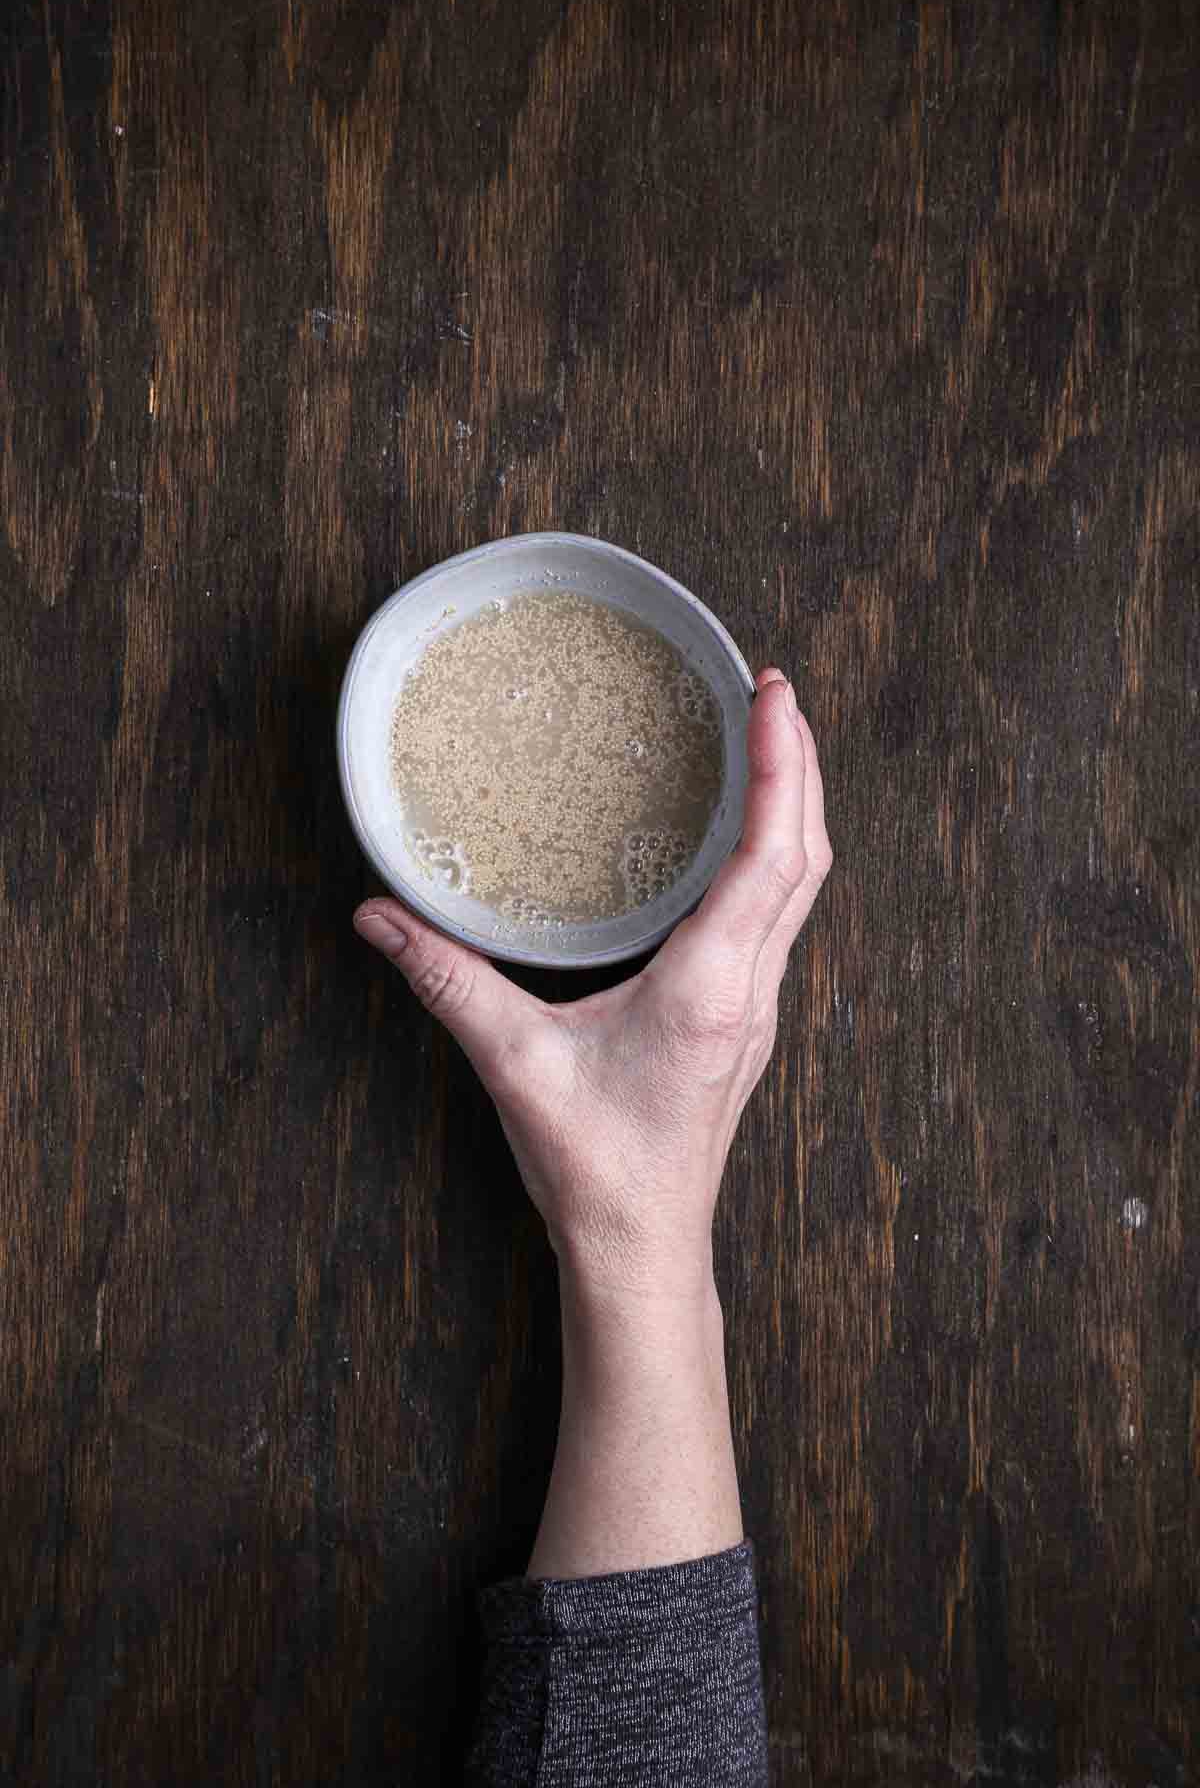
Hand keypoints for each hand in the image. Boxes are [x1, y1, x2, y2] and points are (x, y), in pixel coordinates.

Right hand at [352, 668, 831, 1302]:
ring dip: (796, 805)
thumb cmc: (594, 1168)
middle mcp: (751, 989)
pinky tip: (746, 833)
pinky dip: (778, 851)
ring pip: (803, 885)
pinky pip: (782, 914)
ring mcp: (757, 1005)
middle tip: (771, 691)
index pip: (769, 857)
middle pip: (806, 856)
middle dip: (800, 763)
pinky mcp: (744, 1017)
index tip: (773, 696)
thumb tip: (378, 916)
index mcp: (711, 989)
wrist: (643, 1247)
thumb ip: (447, 982)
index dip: (780, 769)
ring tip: (771, 739)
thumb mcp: (514, 1066)